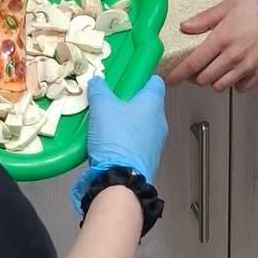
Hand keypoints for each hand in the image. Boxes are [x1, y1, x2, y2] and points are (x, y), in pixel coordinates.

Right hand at [76, 73, 166, 196]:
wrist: (120, 179)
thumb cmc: (116, 137)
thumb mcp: (102, 107)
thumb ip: (99, 90)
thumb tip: (97, 82)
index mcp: (153, 103)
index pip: (155, 82)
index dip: (141, 79)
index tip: (127, 81)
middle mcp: (160, 121)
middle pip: (148, 104)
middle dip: (130, 103)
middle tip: (110, 103)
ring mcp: (157, 142)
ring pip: (143, 125)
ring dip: (128, 123)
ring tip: (107, 126)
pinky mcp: (149, 159)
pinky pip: (139, 143)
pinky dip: (127, 141)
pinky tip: (111, 145)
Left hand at [168, 0, 257, 91]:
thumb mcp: (228, 6)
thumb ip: (205, 19)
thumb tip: (185, 27)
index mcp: (221, 39)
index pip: (193, 63)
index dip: (179, 74)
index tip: (170, 80)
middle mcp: (232, 57)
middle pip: (205, 78)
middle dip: (197, 77)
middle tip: (197, 70)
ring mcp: (247, 67)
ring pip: (221, 86)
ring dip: (214, 81)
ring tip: (216, 71)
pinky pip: (242, 87)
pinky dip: (236, 84)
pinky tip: (236, 74)